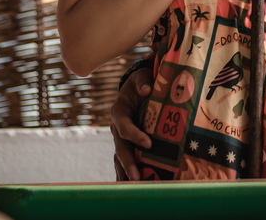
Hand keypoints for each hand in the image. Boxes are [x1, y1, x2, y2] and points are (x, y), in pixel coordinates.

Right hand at [111, 66, 153, 180]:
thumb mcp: (142, 77)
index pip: (125, 127)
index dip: (135, 136)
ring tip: (136, 188)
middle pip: (121, 148)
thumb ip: (143, 81)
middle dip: (128, 163)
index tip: (148, 144)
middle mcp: (117, 128)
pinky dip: (128, 173)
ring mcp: (122, 138)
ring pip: (121, 157)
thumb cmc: (142, 82)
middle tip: (137, 178)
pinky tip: (137, 187)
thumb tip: (146, 90)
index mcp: (118, 112)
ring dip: (127, 172)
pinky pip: (126, 160)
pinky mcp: (128, 143)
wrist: (139, 87)